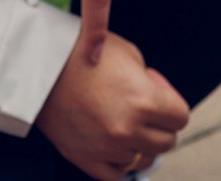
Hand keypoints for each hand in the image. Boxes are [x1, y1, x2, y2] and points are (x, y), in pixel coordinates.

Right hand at [35, 29, 188, 180]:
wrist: (40, 65)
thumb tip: (159, 99)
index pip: (181, 118)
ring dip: (141, 145)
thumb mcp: (129, 54)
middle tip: (145, 110)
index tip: (158, 94)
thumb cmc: (84, 52)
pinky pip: (116, 176)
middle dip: (161, 125)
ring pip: (143, 160)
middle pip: (166, 142)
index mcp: (144, 101)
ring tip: (128, 126)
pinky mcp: (85, 159)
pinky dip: (120, 164)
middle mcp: (128, 129)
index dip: (172, 104)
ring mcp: (106, 148)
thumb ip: (151, 82)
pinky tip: (116, 147)